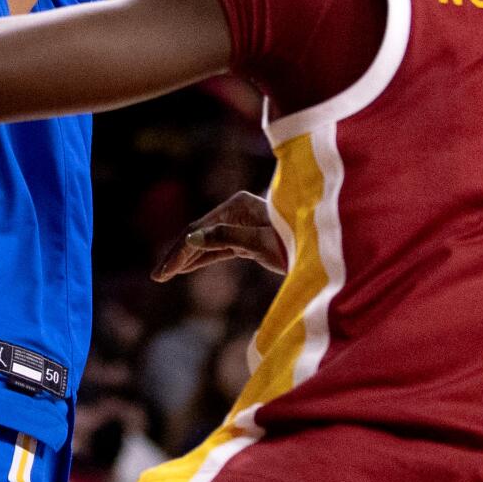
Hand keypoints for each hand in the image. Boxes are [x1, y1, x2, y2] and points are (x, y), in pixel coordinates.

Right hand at [151, 191, 288, 281]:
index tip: (163, 272)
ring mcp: (242, 224)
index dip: (178, 251)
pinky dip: (203, 259)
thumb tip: (191, 237)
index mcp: (237, 205)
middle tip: (157, 276)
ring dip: (187, 258)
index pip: (198, 229)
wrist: (326, 251)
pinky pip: (219, 249)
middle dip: (178, 255)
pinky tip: (187, 268)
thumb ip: (225, 238)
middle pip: (199, 233)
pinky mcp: (249, 239)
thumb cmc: (297, 243)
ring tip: (165, 275)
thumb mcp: (260, 242)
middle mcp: (237, 211)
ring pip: (207, 242)